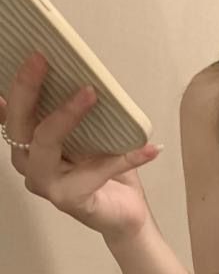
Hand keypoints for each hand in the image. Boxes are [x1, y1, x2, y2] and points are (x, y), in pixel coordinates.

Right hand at [1, 50, 162, 242]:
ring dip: (68, 114)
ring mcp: (46, 184)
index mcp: (32, 146)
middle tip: (43, 61)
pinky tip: (149, 149)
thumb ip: (80, 116)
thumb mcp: (92, 139)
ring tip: (91, 94)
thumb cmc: (108, 177)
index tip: (32, 57)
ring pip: (46, 142)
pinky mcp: (69, 199)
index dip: (17, 86)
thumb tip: (87, 76)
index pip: (14, 113)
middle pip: (20, 124)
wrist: (127, 216)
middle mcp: (31, 164)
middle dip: (29, 88)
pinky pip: (96, 171)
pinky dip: (126, 158)